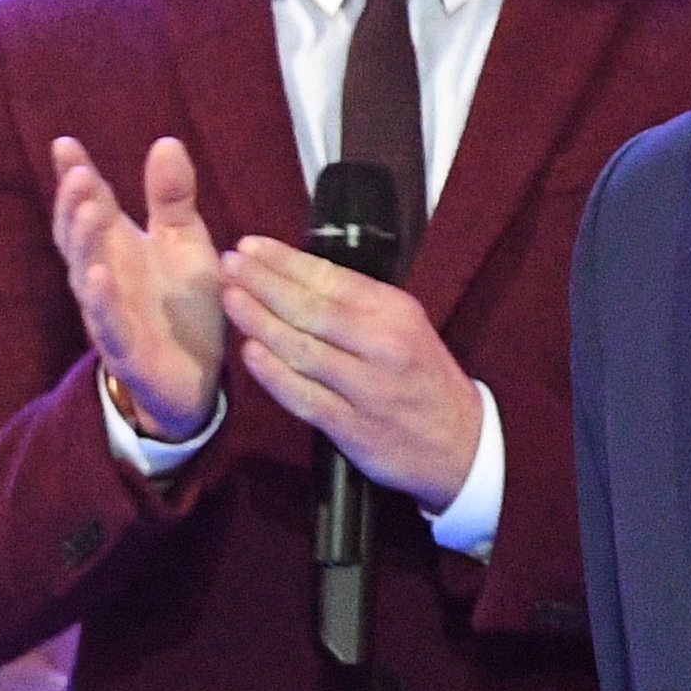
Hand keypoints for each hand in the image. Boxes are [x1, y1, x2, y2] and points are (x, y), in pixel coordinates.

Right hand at [51, 134, 226, 441]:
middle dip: (75, 204)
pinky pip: (107, 322)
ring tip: (89, 209)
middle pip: (78, 236)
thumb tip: (166, 141)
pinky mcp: (125, 348)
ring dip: (84, 242)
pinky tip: (96, 275)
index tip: (64, 144)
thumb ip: (172, 197)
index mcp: (118, 246)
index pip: (91, 204)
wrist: (197, 376)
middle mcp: (105, 275)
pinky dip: (100, 299)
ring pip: (85, 274)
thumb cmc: (183, 305)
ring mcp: (109, 312)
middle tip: (79, 174)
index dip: (75, 175)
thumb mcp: (185, 242)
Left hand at [222, 237, 489, 510]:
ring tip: (230, 299)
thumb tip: (295, 274)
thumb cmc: (421, 378)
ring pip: (303, 350)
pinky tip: (250, 353)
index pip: (331, 279)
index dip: (285, 261)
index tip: (249, 247)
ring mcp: (367, 388)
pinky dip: (273, 375)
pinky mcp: (353, 427)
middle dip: (264, 283)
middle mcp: (383, 345)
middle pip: (312, 309)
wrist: (461, 443)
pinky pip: (304, 396)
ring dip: (260, 322)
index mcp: (395, 312)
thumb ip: (357, 304)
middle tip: (229, 264)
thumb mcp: (405, 327)